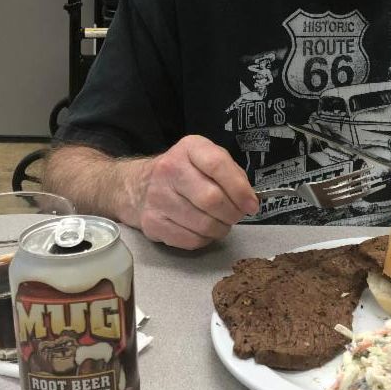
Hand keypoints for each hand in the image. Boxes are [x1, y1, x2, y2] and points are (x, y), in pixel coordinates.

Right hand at [132, 135, 258, 249]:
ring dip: (220, 229)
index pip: (217, 164)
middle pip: (211, 199)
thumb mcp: (207, 159)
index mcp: (189, 148)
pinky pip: (190, 240)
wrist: (139, 186)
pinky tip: (203, 230)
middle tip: (236, 215)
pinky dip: (204, 239)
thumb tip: (250, 200)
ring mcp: (158, 197)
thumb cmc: (185, 172)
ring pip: (203, 224)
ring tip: (221, 222)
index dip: (240, 188)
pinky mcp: (152, 222)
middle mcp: (169, 169)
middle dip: (232, 213)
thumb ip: (231, 174)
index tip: (251, 205)